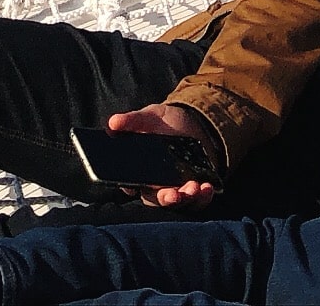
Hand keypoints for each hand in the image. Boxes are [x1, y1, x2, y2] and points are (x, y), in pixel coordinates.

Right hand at [105, 104, 220, 208]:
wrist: (192, 122)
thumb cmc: (163, 122)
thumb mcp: (148, 117)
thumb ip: (131, 120)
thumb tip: (113, 122)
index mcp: (139, 170)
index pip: (130, 184)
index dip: (131, 188)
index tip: (135, 188)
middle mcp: (155, 185)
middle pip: (156, 199)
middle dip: (165, 199)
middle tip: (173, 194)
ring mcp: (175, 189)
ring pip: (178, 203)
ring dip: (186, 199)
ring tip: (193, 188)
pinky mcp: (193, 190)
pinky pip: (197, 202)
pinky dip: (202, 198)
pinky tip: (207, 187)